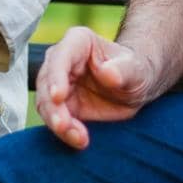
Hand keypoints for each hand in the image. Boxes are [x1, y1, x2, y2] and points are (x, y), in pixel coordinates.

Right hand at [34, 26, 153, 149]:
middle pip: (47, 83)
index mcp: (79, 42)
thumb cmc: (135, 70)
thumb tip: (108, 73)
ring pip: (46, 103)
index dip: (56, 76)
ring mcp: (58, 83)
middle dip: (53, 107)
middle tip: (64, 126)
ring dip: (57, 123)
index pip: (60, 57)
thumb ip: (123, 69)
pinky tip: (79, 140)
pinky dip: (64, 132)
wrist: (133, 88)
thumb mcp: (136, 69)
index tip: (58, 96)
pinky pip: (54, 119)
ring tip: (78, 138)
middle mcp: (62, 60)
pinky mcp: (61, 105)